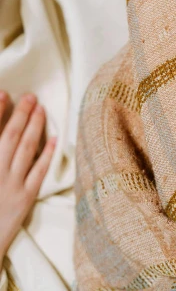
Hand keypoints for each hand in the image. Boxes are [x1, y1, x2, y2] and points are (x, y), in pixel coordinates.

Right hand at [0, 92, 55, 264]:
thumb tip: (3, 134)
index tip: (4, 93)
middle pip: (10, 136)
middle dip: (21, 113)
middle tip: (30, 95)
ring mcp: (10, 186)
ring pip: (26, 149)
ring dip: (35, 126)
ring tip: (41, 109)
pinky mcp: (24, 199)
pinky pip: (38, 172)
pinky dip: (47, 154)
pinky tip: (54, 139)